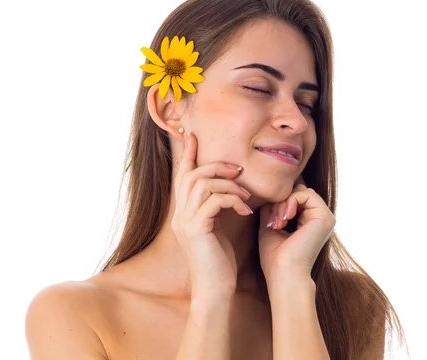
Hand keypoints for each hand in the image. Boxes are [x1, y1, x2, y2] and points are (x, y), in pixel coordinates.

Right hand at [171, 132, 252, 297]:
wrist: (215, 292)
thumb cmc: (220, 263)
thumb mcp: (218, 229)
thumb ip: (218, 208)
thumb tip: (233, 188)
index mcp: (184, 214)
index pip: (182, 177)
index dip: (188, 155)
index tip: (193, 135)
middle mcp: (180, 215)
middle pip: (191, 175)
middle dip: (215, 165)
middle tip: (238, 169)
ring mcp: (185, 222)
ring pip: (201, 184)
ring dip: (227, 183)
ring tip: (246, 193)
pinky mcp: (196, 230)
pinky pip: (213, 201)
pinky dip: (232, 199)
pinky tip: (245, 209)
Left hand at [257, 176, 335, 284]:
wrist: (284, 274)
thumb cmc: (276, 257)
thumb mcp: (271, 226)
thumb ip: (273, 208)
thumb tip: (269, 191)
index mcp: (310, 222)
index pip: (295, 198)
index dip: (279, 203)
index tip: (270, 222)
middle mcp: (320, 219)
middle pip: (298, 192)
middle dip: (280, 202)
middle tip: (273, 222)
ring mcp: (325, 217)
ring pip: (301, 191)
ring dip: (284, 203)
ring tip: (278, 222)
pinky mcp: (325, 217)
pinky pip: (306, 193)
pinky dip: (291, 201)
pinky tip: (285, 218)